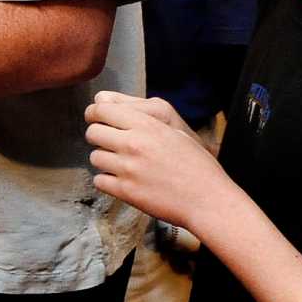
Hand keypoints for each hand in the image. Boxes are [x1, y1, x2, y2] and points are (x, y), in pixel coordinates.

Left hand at [84, 91, 237, 232]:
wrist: (208, 200)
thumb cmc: (197, 165)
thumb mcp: (177, 131)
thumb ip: (143, 116)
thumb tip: (106, 101)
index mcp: (147, 126)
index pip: (102, 109)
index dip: (95, 113)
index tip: (96, 118)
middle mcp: (133, 144)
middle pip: (92, 132)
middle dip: (98, 136)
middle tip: (110, 142)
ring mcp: (127, 169)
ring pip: (94, 157)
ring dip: (104, 159)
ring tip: (122, 164)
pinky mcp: (125, 191)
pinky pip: (99, 180)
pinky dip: (107, 181)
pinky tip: (123, 180)